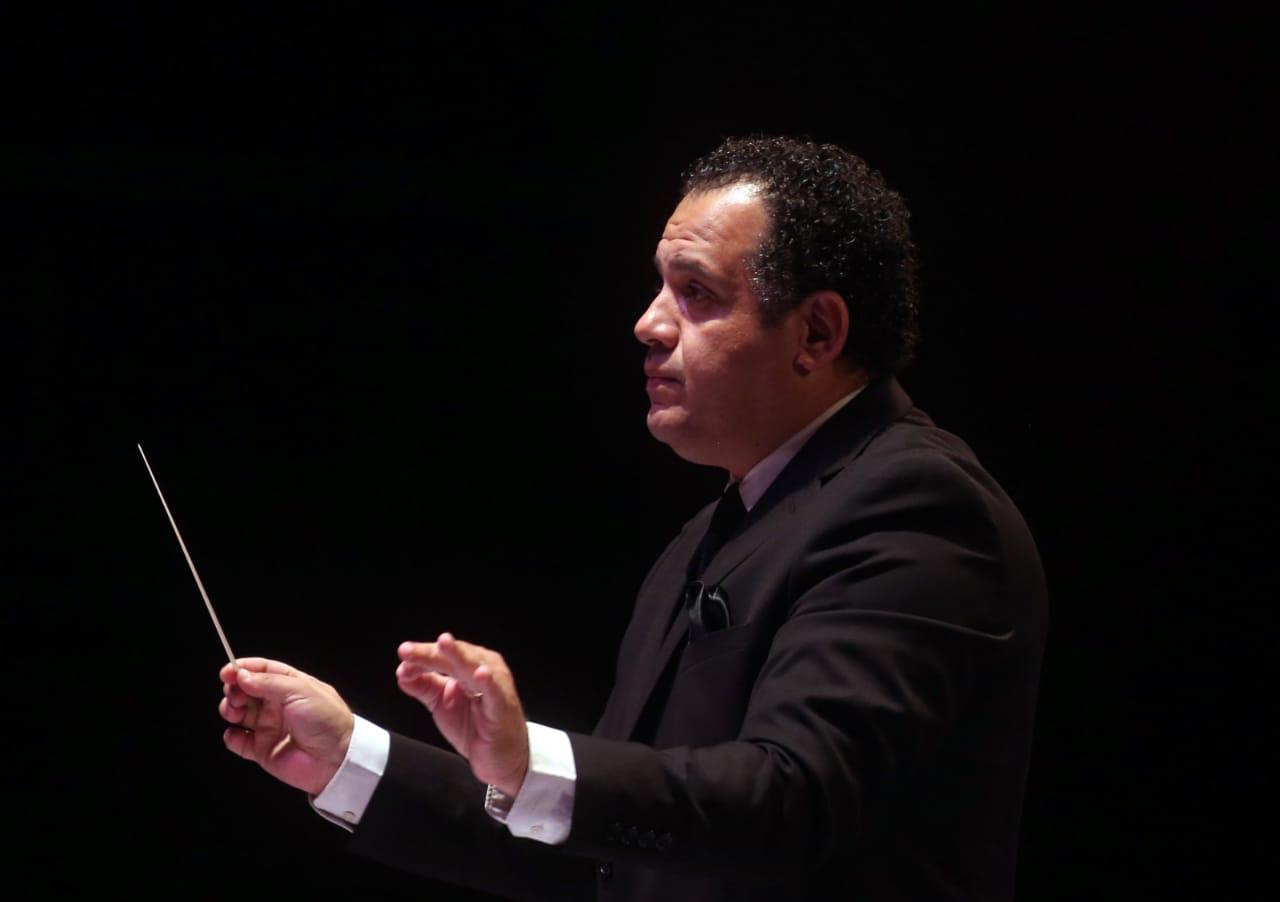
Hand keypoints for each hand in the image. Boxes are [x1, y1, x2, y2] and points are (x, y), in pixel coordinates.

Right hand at [218, 658, 354, 795]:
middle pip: (246, 691)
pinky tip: (235, 733)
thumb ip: (268, 682)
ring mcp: (270, 727)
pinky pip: (239, 741)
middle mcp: (278, 705)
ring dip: (230, 710)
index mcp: (291, 685)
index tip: (226, 672)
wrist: (336, 758)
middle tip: (236, 696)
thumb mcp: (300, 690)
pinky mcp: (263, 749)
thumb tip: (242, 675)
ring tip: (235, 713)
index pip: (262, 671)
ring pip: (239, 714)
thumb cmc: (327, 720)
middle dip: (235, 690)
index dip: (243, 669)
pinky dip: (231, 737)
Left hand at [396, 633, 529, 796]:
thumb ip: (424, 686)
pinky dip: (488, 681)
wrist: (501, 759)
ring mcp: (496, 686)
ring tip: (443, 644)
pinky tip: (479, 673)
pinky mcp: (503, 707)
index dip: (421, 655)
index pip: (442, 655)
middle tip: (406, 650)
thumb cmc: (475, 727)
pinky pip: (495, 693)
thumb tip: (402, 672)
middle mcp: (485, 668)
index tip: (402, 656)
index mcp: (468, 665)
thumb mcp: (442, 704)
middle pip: (453, 657)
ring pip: (472, 667)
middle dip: (430, 653)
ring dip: (458, 656)